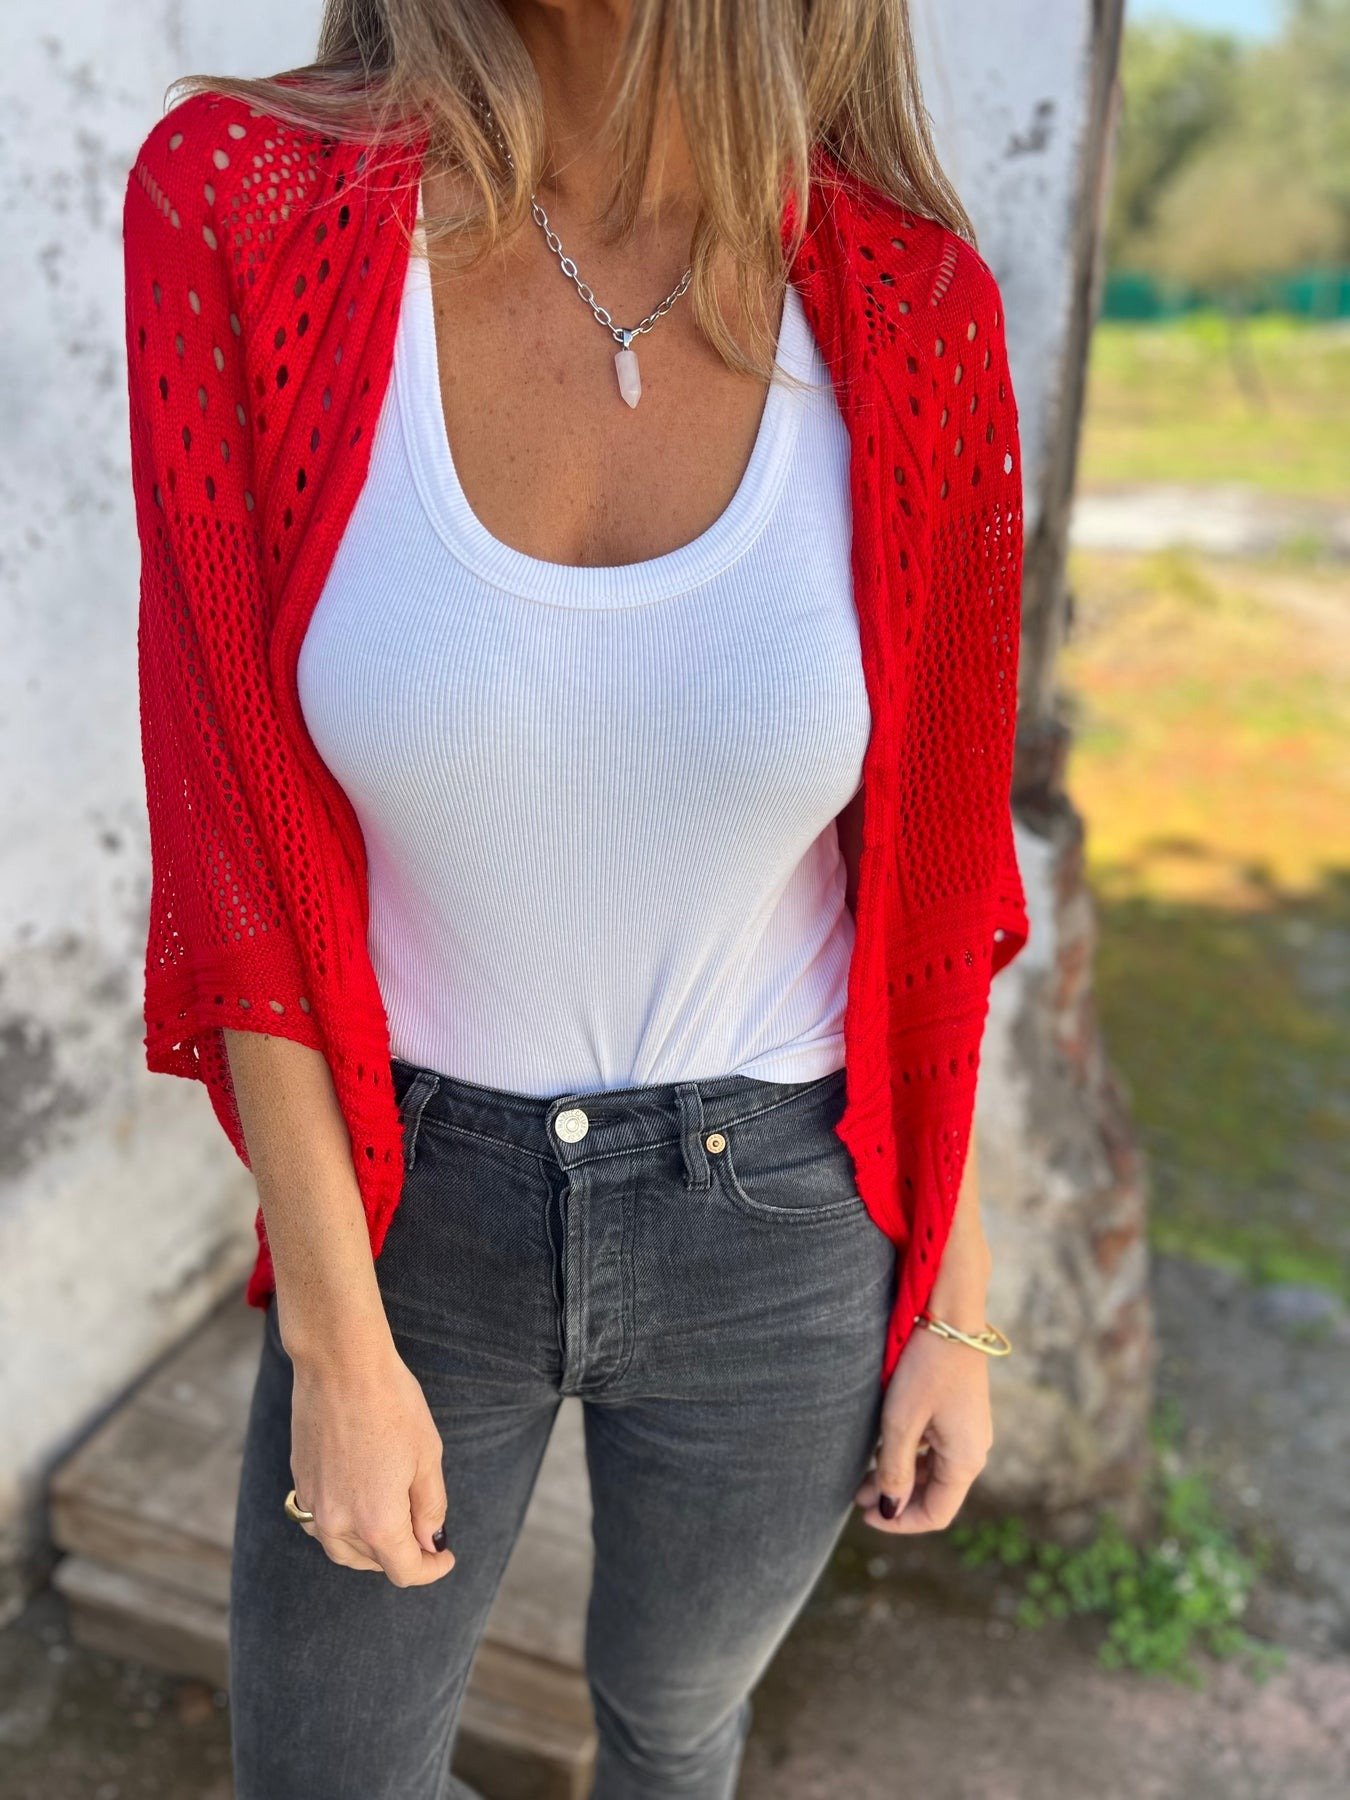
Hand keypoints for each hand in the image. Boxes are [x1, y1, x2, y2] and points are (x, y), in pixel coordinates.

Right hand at [287, 1328, 455, 1585]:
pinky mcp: (300, 1483)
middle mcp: (338, 1523)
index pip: (405, 1570)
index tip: (446, 1557)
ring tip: (395, 1524)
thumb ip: (430, 1507)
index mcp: (377, 1523)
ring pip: (343, 1549)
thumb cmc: (392, 1405)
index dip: (431, 1570)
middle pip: (373, 1563)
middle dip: (402, 1555)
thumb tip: (430, 1540)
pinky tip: (360, 1504)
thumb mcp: (428, 1456)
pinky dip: (344, 1526)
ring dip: (370, 1547)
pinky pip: (322, 1523)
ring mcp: (313, 1504)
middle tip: (426, 1533)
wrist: (341, 1366)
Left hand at [853, 1323, 992, 1532]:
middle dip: (897, 1499)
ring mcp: (968, 1431)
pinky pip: (937, 1447)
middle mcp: (974, 1450)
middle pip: (936, 1493)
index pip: (936, 1513)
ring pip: (934, 1470)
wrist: (949, 1316)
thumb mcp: (902, 1422)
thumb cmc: (925, 1367)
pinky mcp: (960, 1413)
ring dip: (902, 1477)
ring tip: (863, 1476)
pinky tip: (885, 1447)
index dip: (901, 1522)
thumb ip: (895, 1470)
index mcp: (966, 1460)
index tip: (866, 1517)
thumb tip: (890, 1510)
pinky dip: (911, 1455)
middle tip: (857, 1497)